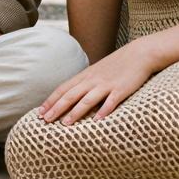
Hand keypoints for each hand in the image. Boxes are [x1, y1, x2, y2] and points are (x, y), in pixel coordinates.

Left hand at [38, 42, 154, 123]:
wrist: (138, 54)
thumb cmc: (116, 65)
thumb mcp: (96, 72)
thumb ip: (85, 83)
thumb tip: (71, 97)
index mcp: (85, 76)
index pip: (63, 89)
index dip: (51, 101)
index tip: (40, 112)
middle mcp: (92, 80)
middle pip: (71, 95)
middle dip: (57, 108)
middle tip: (45, 121)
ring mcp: (107, 85)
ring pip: (88, 99)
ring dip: (76, 112)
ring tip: (66, 124)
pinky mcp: (121, 89)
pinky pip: (111, 101)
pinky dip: (104, 111)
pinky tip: (98, 121)